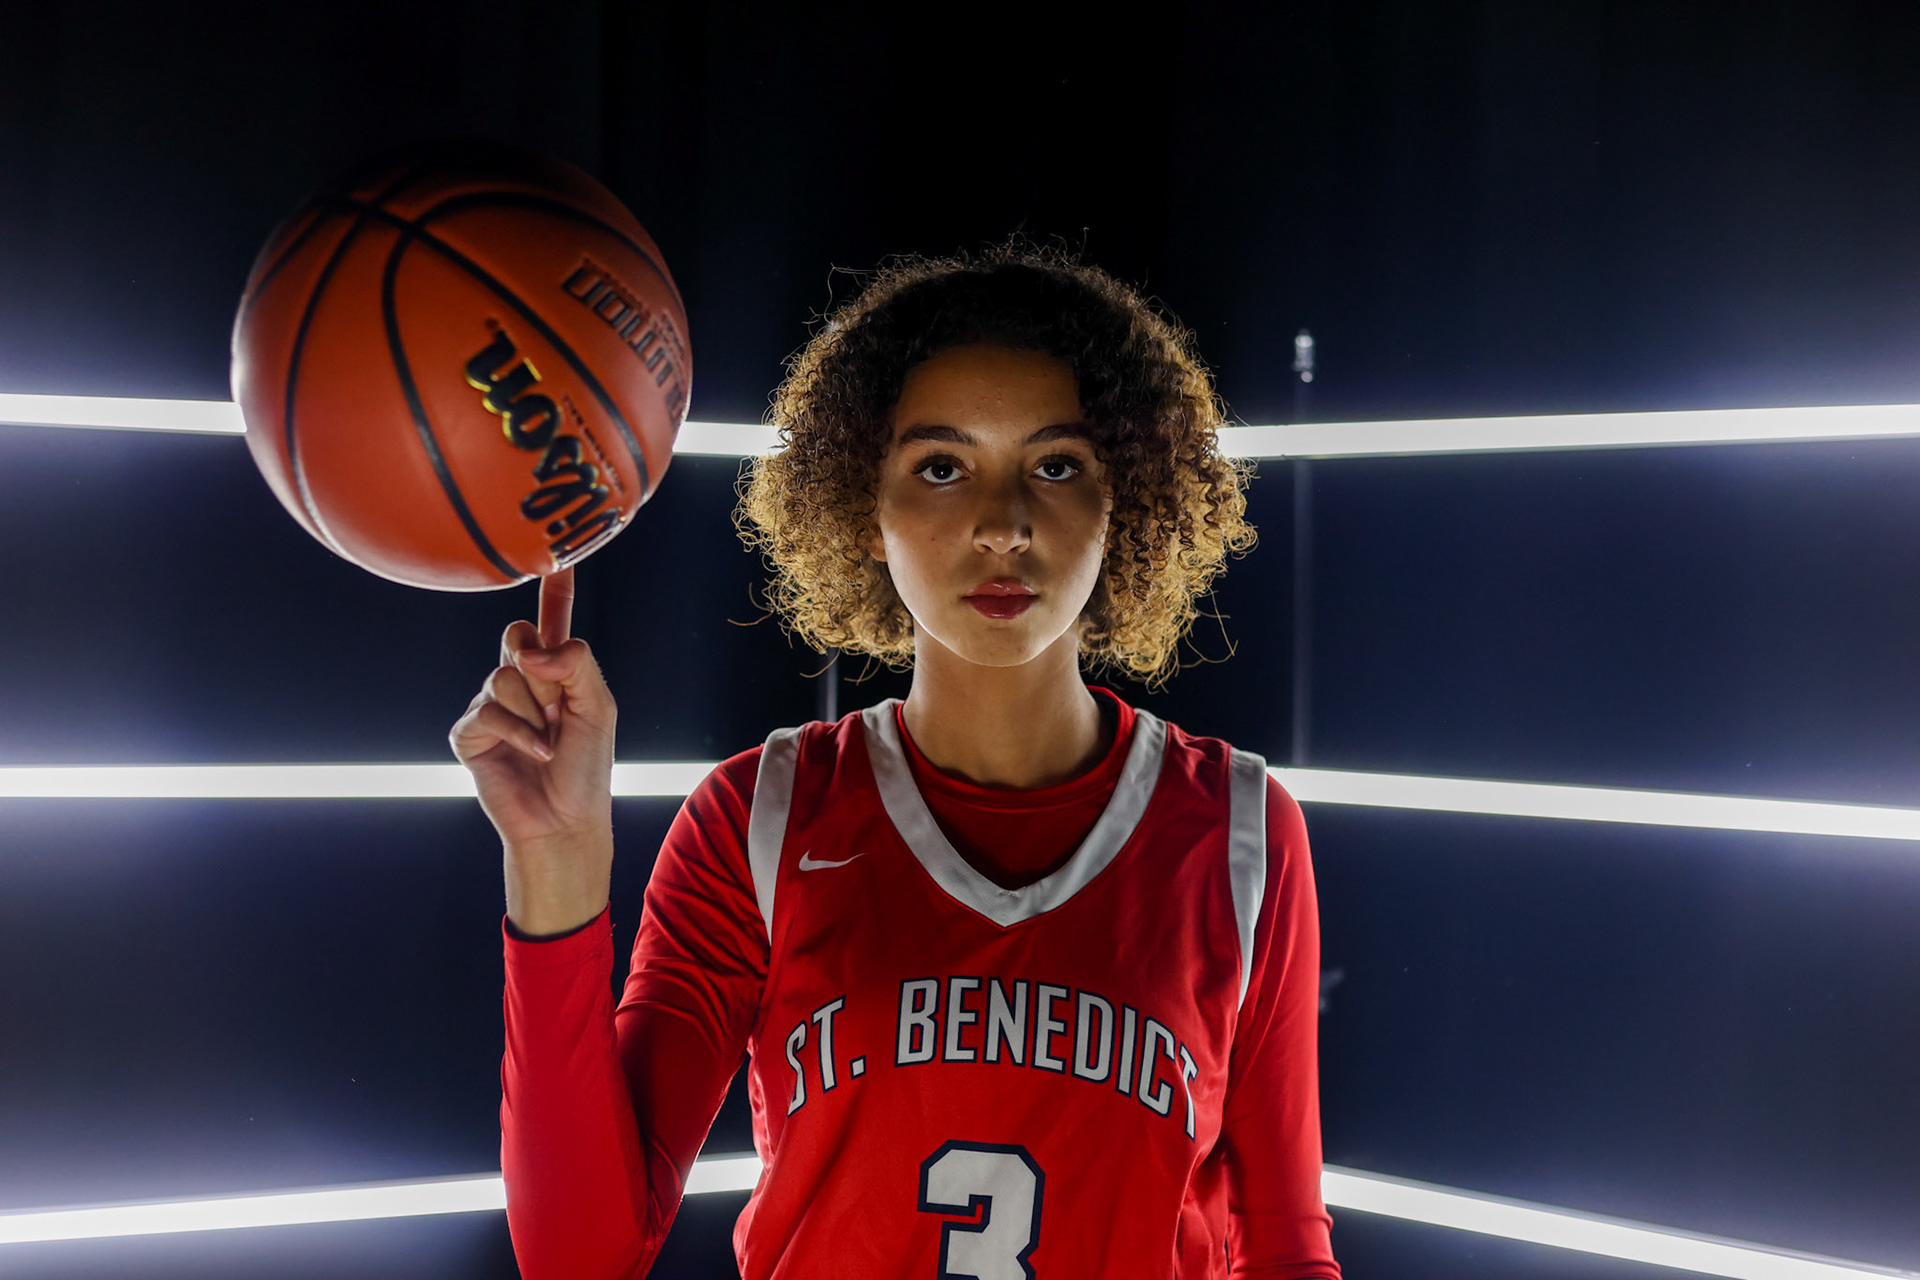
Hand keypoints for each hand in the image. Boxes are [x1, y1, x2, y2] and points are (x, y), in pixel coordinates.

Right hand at [450, 568, 615, 935]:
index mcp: (555, 671)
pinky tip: (536, 755)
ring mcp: (491, 705)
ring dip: (536, 713)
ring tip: (549, 742)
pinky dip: (519, 734)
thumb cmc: (587, 766)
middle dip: (544, 673)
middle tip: (559, 710)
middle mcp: (520, 680)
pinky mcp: (469, 733)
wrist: (565, 819)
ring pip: (505, 677)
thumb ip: (574, 662)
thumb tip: (528, 652)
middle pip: (517, 638)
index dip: (551, 587)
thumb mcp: (598, 705)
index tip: (553, 552)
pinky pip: (488, 712)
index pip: (550, 620)